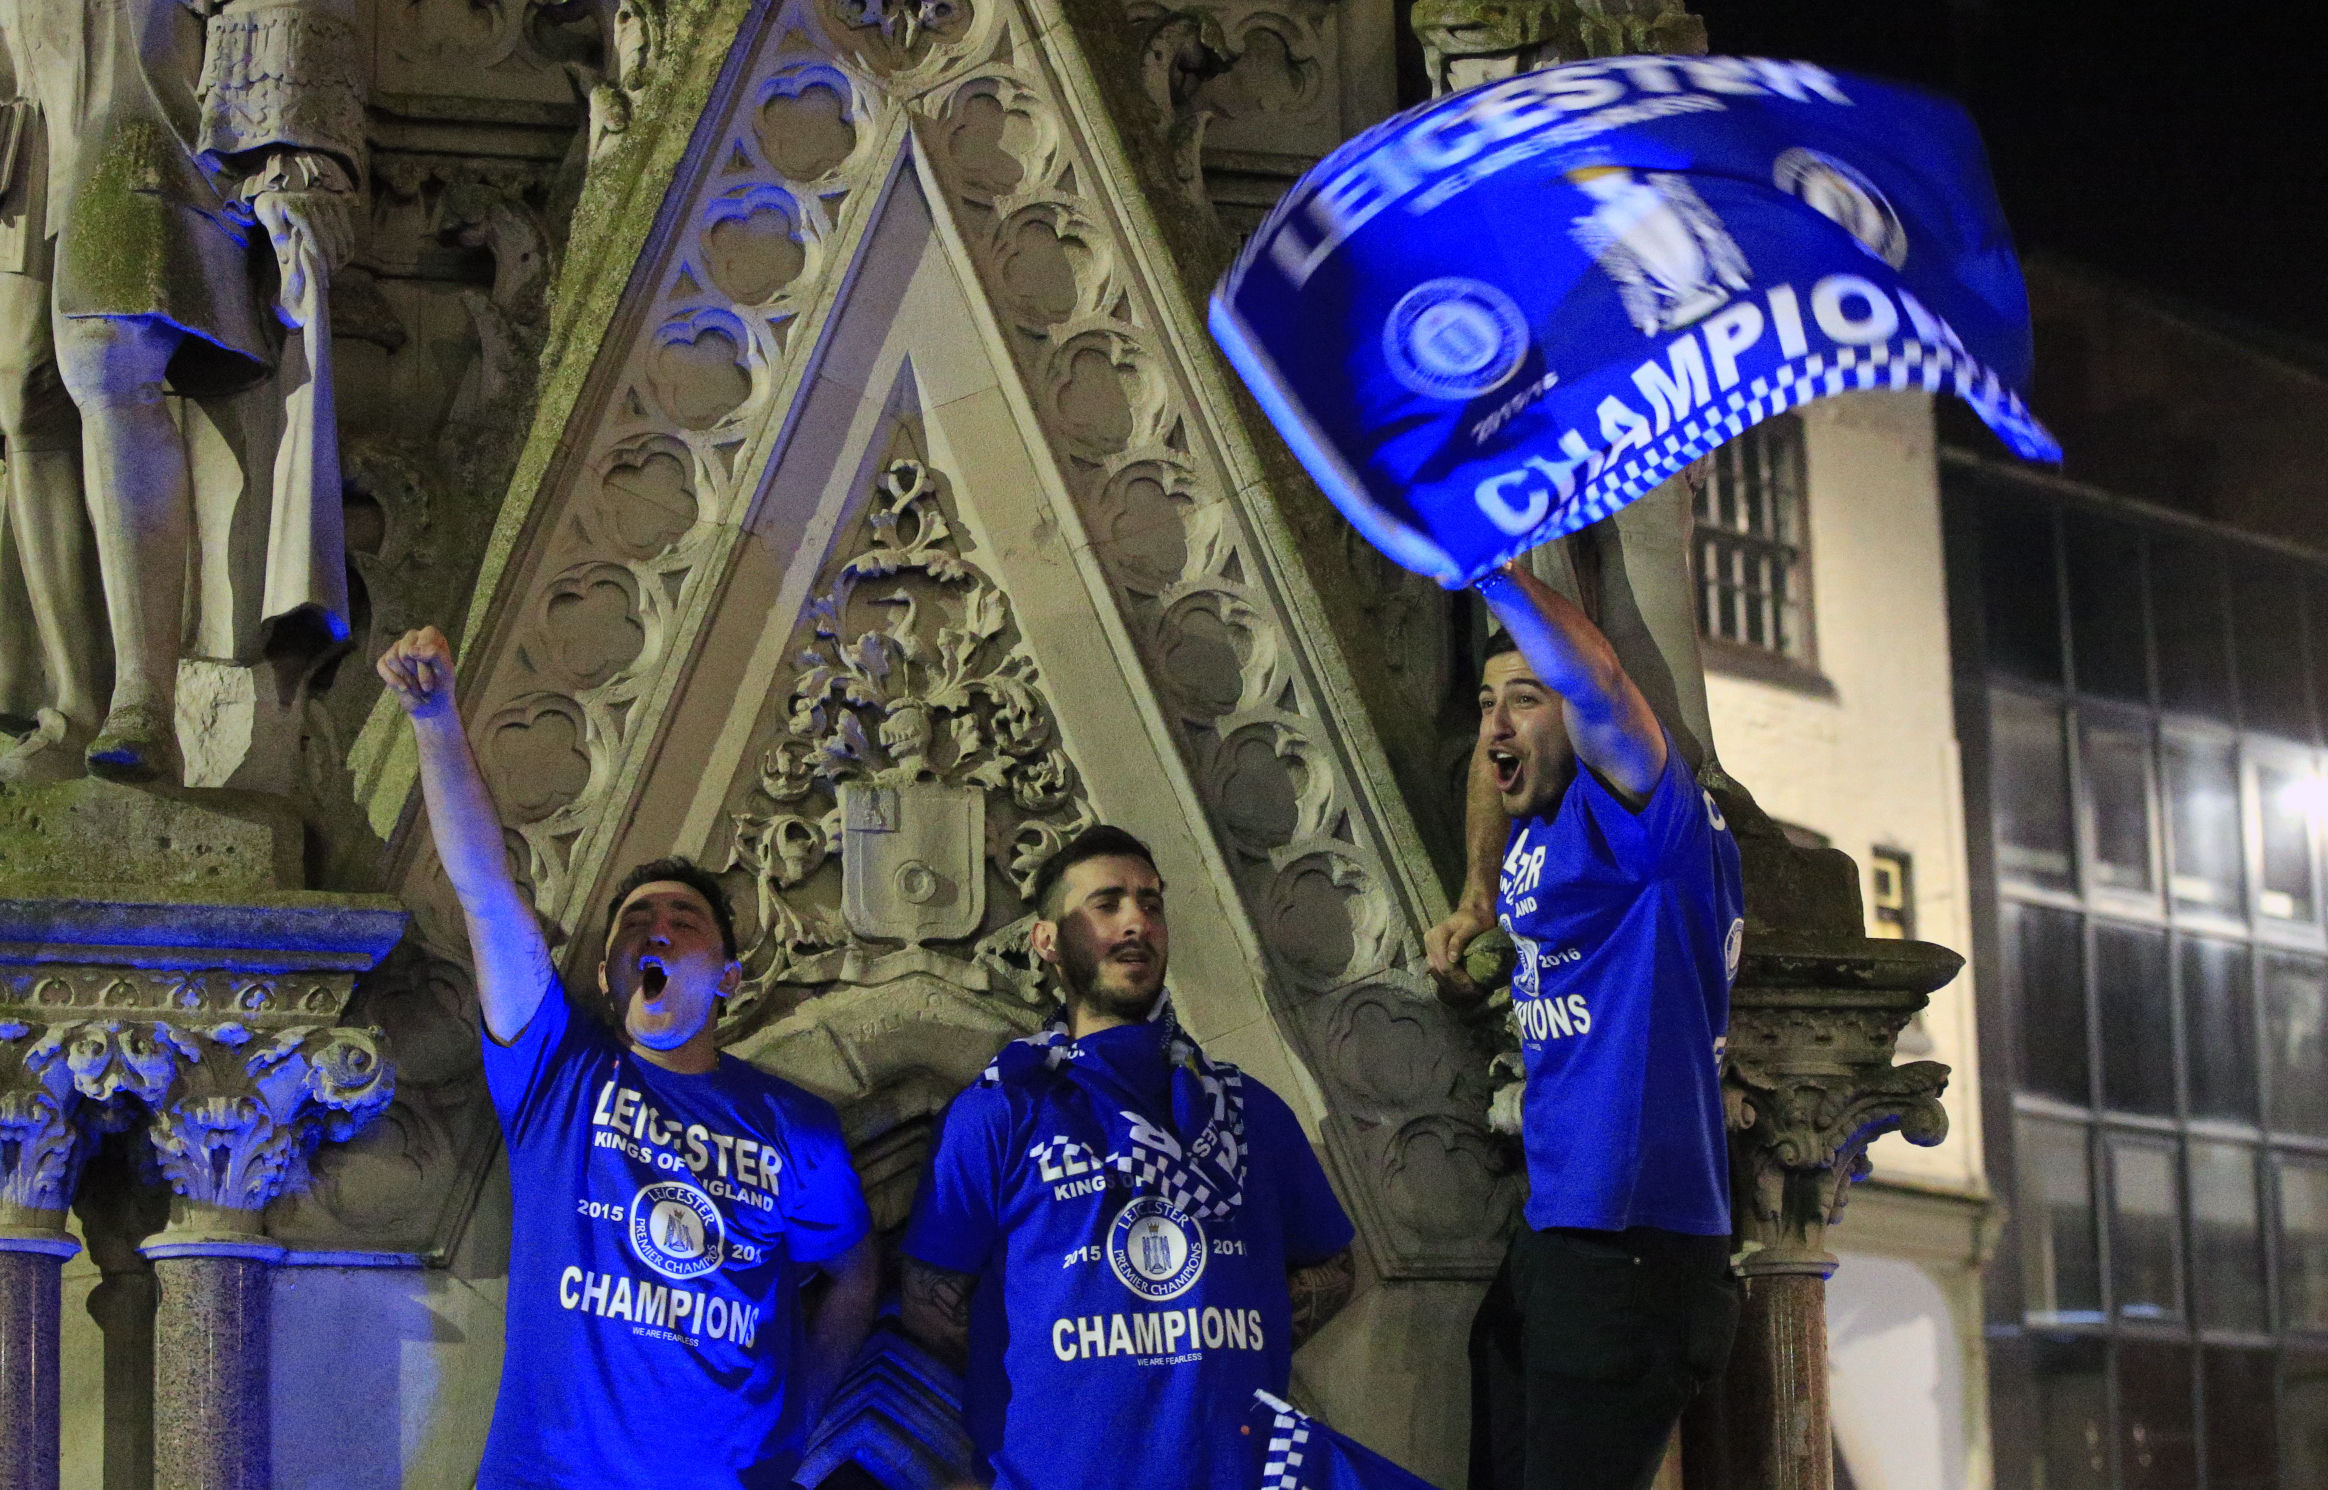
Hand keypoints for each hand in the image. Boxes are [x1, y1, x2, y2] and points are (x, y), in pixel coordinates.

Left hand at [252, 153, 357, 324]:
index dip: (319, 263)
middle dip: (331, 264)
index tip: (320, 277)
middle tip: (327, 277)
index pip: (315, 244)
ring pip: (342, 238)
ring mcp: (330, 206)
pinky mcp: (338, 204)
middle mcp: (319, 209)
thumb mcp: (266, 213)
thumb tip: (286, 260)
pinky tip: (343, 256)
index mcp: (301, 213)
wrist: (282, 173)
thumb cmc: (272, 197)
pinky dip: (348, 246)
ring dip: (341, 257)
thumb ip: (276, 235)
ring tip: (335, 269)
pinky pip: (348, 230)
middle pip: (331, 244)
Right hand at [377, 626, 457, 719]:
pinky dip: (394, 681)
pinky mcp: (385, 661)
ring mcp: (397, 648)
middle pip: (405, 652)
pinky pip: (382, 665)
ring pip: (392, 658)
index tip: (434, 680)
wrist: (431, 706)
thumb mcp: (446, 672)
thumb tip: (410, 649)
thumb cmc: (441, 686)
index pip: (423, 640)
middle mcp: (413, 637)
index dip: (425, 664)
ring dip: (406, 679)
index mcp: (431, 635)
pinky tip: (404, 688)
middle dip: (416, 674)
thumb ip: (435, 655)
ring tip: (418, 687)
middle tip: (426, 686)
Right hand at [1425, 898, 1495, 1004]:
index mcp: (1436, 936)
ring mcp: (1429, 948)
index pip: (1444, 964)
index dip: (1458, 978)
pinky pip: (1437, 970)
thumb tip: (1451, 958)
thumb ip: (1459, 940)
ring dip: (1452, 984)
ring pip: (1437, 973)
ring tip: (1467, 992)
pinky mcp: (1432, 953)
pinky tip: (1459, 986)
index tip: (1474, 986)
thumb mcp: (1471, 926)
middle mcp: (1429, 942)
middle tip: (1473, 992)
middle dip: (1456, 984)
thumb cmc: (1475, 918)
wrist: (1472, 911)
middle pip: (1440, 970)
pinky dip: (1448, 980)